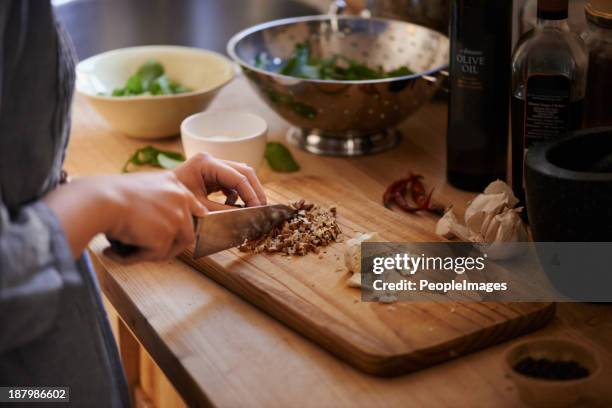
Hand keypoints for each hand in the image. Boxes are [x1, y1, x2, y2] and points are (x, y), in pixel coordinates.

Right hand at [44, 171, 205, 262]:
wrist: (99, 201)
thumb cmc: (108, 193)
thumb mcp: (138, 188)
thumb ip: (153, 201)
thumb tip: (155, 226)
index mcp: (173, 183)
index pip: (193, 206)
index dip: (187, 222)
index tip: (179, 232)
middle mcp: (180, 199)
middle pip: (187, 232)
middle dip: (169, 245)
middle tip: (147, 251)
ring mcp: (176, 218)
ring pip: (173, 247)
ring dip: (153, 253)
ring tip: (127, 253)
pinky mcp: (165, 237)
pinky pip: (153, 256)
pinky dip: (134, 258)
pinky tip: (114, 253)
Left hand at [173, 153, 266, 210]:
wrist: (157, 204)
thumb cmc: (174, 205)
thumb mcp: (201, 209)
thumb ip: (225, 212)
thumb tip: (248, 217)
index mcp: (205, 163)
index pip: (237, 177)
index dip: (251, 194)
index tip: (258, 210)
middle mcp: (210, 160)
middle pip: (244, 171)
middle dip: (255, 191)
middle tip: (262, 209)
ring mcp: (211, 166)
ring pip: (240, 175)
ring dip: (248, 192)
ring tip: (252, 209)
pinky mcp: (211, 174)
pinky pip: (232, 181)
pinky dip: (238, 194)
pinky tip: (234, 207)